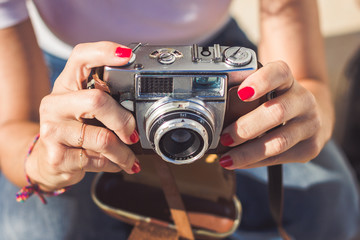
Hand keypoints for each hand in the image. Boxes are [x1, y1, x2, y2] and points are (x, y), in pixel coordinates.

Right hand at [26, 41, 139, 190]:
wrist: (46, 161)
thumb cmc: (73, 129)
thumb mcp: (85, 109)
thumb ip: (107, 99)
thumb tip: (140, 107)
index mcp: (66, 85)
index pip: (81, 57)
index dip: (104, 52)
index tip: (127, 56)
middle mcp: (55, 103)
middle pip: (97, 101)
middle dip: (123, 120)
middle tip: (132, 134)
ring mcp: (52, 130)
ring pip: (102, 138)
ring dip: (123, 152)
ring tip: (128, 157)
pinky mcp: (56, 157)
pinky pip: (97, 160)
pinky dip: (113, 164)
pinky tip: (113, 164)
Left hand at [219, 61, 327, 168]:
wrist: (310, 115)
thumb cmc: (276, 100)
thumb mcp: (266, 89)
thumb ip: (245, 94)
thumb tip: (210, 112)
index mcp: (288, 80)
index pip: (279, 72)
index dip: (261, 81)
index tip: (241, 92)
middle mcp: (303, 99)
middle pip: (277, 112)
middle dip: (247, 127)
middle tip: (224, 137)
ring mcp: (310, 124)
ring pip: (279, 141)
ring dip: (248, 152)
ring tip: (227, 158)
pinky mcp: (311, 147)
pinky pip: (280, 158)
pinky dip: (256, 162)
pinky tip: (240, 163)